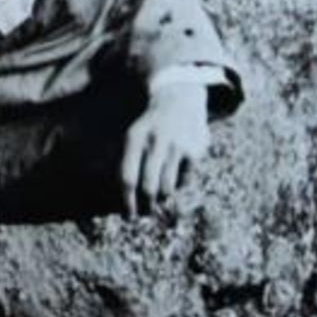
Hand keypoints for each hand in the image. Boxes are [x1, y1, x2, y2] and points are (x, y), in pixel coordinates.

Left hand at [120, 82, 209, 217]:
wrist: (179, 100)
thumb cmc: (149, 127)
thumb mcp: (132, 136)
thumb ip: (124, 161)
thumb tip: (121, 195)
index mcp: (134, 138)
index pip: (127, 177)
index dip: (127, 200)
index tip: (129, 215)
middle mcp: (156, 142)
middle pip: (149, 186)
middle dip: (147, 205)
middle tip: (146, 213)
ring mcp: (177, 146)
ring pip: (168, 186)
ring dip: (163, 198)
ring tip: (159, 199)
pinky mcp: (195, 151)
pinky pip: (184, 180)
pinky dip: (178, 185)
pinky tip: (174, 180)